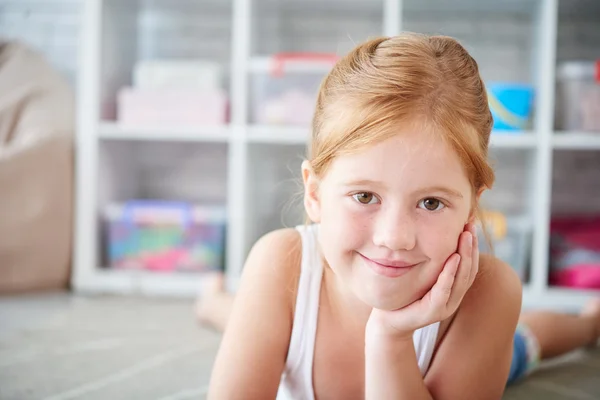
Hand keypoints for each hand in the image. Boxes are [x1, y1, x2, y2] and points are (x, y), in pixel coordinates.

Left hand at [366, 223, 478, 339]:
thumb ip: (432, 262)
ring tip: (466, 236)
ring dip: (465, 256)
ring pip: (462, 279)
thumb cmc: (404, 295)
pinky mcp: (433, 312)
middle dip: (471, 246)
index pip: (469, 266)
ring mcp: (445, 306)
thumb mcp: (421, 275)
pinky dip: (450, 273)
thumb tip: (434, 234)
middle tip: (471, 226)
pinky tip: (453, 258)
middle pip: (469, 270)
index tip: (470, 225)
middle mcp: (453, 298)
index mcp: (453, 290)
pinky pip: (444, 290)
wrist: (388, 321)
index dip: (472, 246)